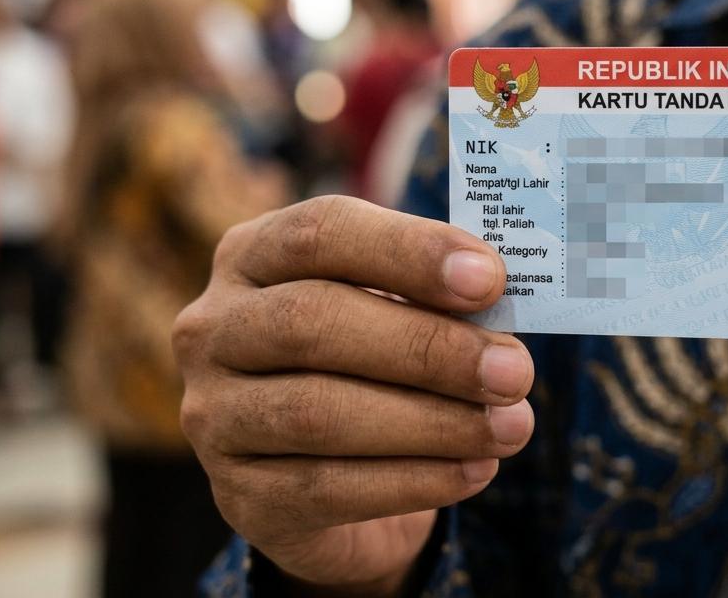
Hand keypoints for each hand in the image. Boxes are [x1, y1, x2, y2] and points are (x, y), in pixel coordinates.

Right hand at [174, 196, 534, 594]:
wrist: (334, 483)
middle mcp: (214, 328)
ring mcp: (213, 415)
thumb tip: (501, 294)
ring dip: (432, 421)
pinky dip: (414, 480)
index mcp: (253, 254)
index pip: (320, 233)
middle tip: (515, 370)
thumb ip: (437, 295)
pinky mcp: (239, 495)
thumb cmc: (376, 365)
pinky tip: (476, 470)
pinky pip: (327, 488)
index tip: (489, 279)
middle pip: (312, 322)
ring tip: (512, 426)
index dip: (407, 251)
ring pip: (318, 413)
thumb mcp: (398, 309)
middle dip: (427, 347)